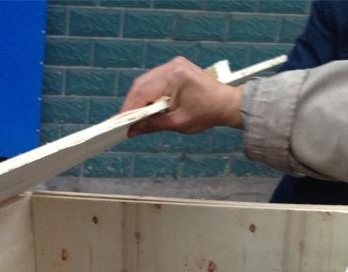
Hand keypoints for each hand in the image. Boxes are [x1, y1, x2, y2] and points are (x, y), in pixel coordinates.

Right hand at [119, 56, 243, 136]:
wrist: (226, 103)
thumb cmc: (207, 113)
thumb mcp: (178, 123)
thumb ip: (153, 125)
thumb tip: (133, 130)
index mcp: (175, 78)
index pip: (143, 92)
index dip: (130, 109)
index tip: (120, 123)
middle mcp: (173, 67)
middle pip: (141, 84)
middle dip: (131, 104)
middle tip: (124, 122)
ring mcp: (174, 65)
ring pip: (145, 81)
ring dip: (138, 98)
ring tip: (133, 116)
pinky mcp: (176, 67)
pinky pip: (154, 79)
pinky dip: (147, 93)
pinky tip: (145, 106)